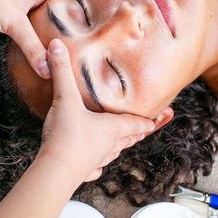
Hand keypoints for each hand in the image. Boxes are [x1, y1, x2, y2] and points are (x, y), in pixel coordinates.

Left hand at [0, 0, 68, 77]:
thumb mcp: (13, 23)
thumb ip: (31, 46)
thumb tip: (48, 69)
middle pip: (47, 1)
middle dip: (62, 10)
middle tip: (79, 25)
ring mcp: (7, 5)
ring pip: (31, 14)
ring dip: (43, 23)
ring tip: (56, 38)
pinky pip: (16, 24)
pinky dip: (24, 32)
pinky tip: (26, 42)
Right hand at [37, 39, 155, 186]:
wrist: (54, 171)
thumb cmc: (66, 136)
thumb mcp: (65, 98)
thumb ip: (61, 71)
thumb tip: (56, 45)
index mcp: (112, 128)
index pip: (137, 122)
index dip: (150, 119)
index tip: (163, 117)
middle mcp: (109, 145)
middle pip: (129, 138)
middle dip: (138, 132)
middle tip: (148, 128)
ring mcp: (97, 160)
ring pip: (114, 152)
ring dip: (121, 147)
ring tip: (123, 143)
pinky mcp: (83, 172)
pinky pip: (95, 168)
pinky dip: (98, 165)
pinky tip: (97, 166)